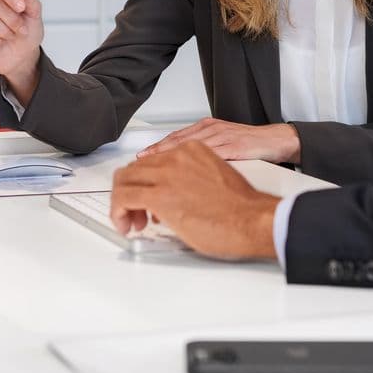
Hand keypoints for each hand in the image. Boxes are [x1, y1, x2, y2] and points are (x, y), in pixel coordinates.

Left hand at [110, 143, 279, 259]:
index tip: (143, 194)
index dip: (145, 180)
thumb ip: (191, 181)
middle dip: (131, 191)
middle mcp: (177, 155)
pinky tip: (126, 223)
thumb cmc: (242, 208)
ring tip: (130, 220)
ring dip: (123, 202)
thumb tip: (174, 197)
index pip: (154, 159)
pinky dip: (119, 211)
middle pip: (136, 167)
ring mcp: (167, 173)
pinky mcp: (159, 194)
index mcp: (193, 149)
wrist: (253, 219)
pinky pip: (124, 197)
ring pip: (125, 180)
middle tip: (136, 212)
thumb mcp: (216, 179)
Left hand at [137, 118, 300, 163]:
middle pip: (178, 140)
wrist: (278, 142)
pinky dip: (195, 164)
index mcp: (208, 128)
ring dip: (170, 156)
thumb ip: (205, 155)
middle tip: (139, 163)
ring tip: (153, 167)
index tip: (141, 157)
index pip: (176, 137)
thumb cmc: (253, 148)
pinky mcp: (236, 147)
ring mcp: (224, 137)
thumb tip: (184, 171)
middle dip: (157, 152)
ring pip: (190, 146)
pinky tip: (184, 172)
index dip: (157, 148)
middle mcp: (213, 129)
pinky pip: (210, 155)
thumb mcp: (223, 148)